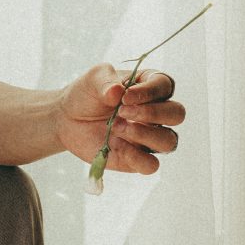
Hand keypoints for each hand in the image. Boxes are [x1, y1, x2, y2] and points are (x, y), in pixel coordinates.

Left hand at [56, 62, 186, 175]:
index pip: (165, 86)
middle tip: (122, 111)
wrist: (67, 119)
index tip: (125, 96)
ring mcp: (148, 137)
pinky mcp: (136, 158)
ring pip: (169, 141)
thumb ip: (105, 80)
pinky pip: (151, 165)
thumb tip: (117, 92)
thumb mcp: (92, 79)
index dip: (149, 92)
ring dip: (143, 135)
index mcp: (150, 87)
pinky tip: (117, 146)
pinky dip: (137, 158)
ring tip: (115, 127)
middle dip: (152, 113)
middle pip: (177, 114)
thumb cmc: (86, 95)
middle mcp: (155, 113)